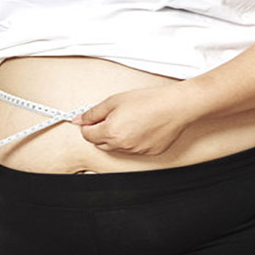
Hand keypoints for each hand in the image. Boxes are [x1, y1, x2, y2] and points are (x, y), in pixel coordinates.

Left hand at [71, 83, 202, 154]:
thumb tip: (79, 119)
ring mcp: (135, 152)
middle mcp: (121, 146)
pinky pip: (133, 149)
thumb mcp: (114, 101)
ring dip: (116, 137)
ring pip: (116, 147)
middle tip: (111, 117)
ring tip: (129, 120)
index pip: (87, 135)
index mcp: (110, 133)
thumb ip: (93, 112)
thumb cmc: (148, 101)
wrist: (175, 106)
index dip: (87, 126)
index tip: (92, 119)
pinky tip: (141, 127)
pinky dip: (132, 141)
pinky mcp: (148, 153)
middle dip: (100, 132)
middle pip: (100, 143)